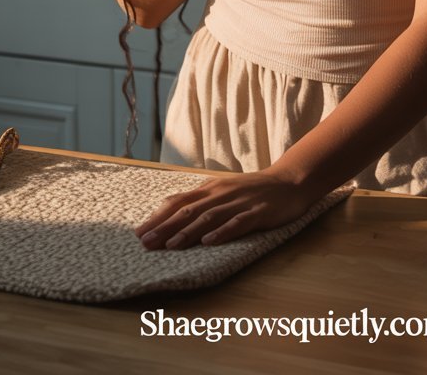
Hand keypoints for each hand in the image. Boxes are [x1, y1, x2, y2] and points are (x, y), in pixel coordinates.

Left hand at [133, 169, 316, 249]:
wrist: (288, 181)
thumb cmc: (251, 190)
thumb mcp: (222, 190)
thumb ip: (198, 200)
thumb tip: (168, 209)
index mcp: (210, 188)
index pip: (179, 201)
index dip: (158, 217)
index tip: (138, 233)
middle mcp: (221, 193)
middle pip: (189, 210)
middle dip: (166, 227)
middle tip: (146, 243)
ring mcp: (239, 202)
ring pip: (210, 217)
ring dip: (189, 231)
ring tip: (171, 245)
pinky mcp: (258, 212)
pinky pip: (238, 223)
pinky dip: (223, 232)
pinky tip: (210, 242)